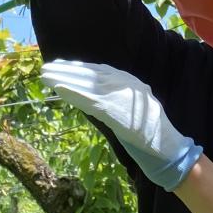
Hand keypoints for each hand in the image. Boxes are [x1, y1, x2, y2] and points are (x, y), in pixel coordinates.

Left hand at [40, 59, 202, 191]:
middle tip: (47, 67)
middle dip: (68, 70)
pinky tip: (58, 89)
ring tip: (45, 76)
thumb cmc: (152, 134)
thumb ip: (119, 100)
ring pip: (86, 85)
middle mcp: (126, 84)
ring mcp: (120, 96)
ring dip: (64, 79)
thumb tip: (98, 100)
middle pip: (91, 74)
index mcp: (132, 83)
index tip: (62, 65)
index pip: (100, 71)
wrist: (167, 147)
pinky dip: (72, 93)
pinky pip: (88, 100)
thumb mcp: (135, 110)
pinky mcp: (114, 111)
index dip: (80, 68)